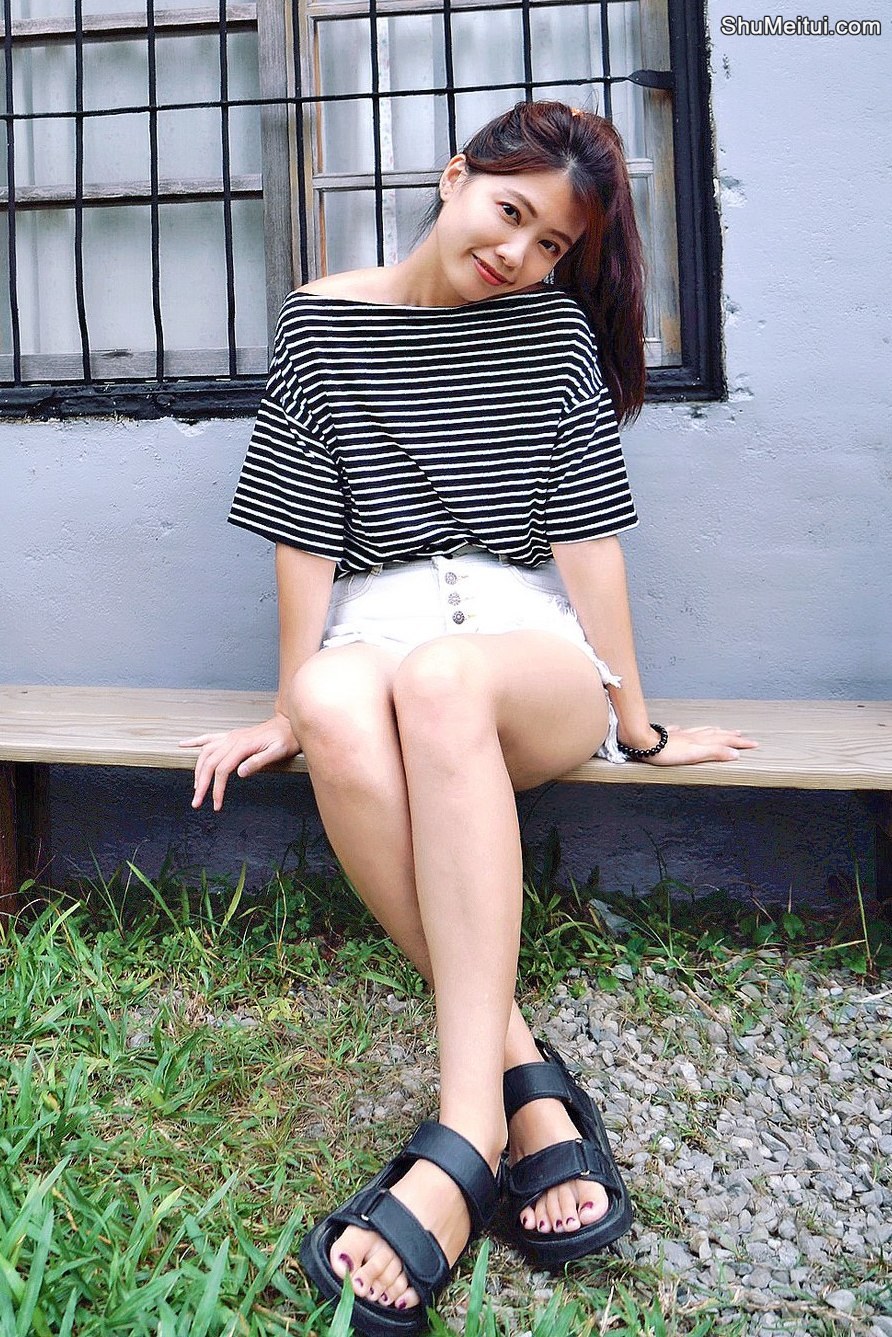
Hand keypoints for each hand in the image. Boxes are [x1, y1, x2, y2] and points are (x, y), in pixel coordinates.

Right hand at [179, 712, 300, 810]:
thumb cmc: (286, 739)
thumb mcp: (278, 752)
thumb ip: (259, 762)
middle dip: (201, 784)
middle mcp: (232, 740)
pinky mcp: (231, 737)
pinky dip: (194, 742)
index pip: (222, 770)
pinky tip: (183, 745)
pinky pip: (208, 738)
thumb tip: (240, 772)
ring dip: (197, 770)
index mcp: (242, 746)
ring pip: (205, 753)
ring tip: (195, 787)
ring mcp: (230, 737)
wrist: (289, 724)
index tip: (216, 804)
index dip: (216, 789)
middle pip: (209, 763)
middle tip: (197, 802)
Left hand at [643, 724, 758, 766]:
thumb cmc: (667, 752)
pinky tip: (680, 728)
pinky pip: (679, 730)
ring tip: (719, 729)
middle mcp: (692, 735)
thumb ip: (715, 752)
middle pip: (715, 734)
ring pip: (700, 731)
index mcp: (701, 741)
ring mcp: (680, 735)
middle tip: (742, 734)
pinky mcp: (667, 737)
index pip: (725, 740)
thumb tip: (735, 754)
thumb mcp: (695, 754)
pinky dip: (684, 730)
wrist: (643, 742)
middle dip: (730, 735)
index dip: (740, 743)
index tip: (753, 743)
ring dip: (712, 730)